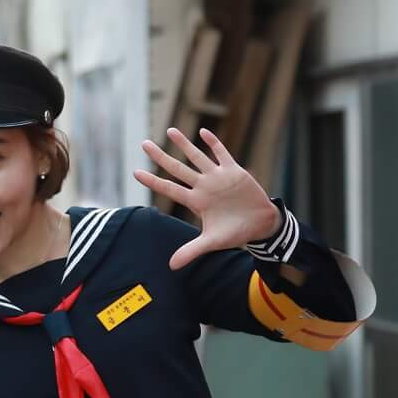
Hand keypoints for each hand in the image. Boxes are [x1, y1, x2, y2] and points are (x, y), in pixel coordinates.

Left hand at [136, 128, 281, 266]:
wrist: (261, 225)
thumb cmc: (236, 232)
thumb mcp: (212, 242)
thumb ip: (191, 251)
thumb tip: (171, 266)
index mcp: (196, 201)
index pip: (169, 188)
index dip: (153, 181)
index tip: (135, 172)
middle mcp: (203, 186)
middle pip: (177, 168)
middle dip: (161, 157)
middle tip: (144, 144)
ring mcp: (217, 177)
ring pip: (196, 157)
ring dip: (184, 144)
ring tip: (170, 131)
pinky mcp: (234, 171)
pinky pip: (221, 154)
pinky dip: (213, 143)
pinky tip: (203, 132)